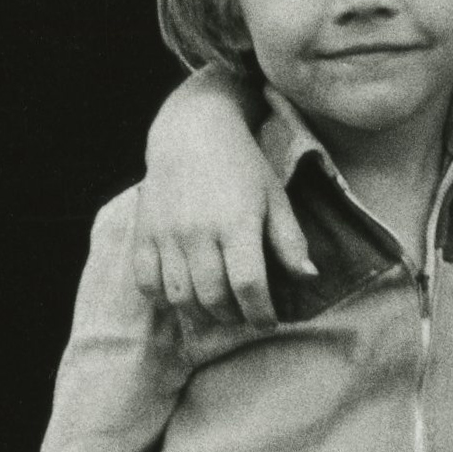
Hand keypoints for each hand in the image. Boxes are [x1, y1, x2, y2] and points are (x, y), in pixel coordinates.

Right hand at [134, 72, 314, 335]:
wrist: (192, 130)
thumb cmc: (242, 167)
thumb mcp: (275, 198)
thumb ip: (290, 241)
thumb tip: (308, 278)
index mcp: (237, 223)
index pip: (249, 286)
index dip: (261, 314)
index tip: (268, 321)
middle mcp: (198, 231)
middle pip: (213, 298)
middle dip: (233, 317)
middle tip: (243, 313)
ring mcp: (167, 234)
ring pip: (180, 298)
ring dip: (202, 313)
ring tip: (216, 307)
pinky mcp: (143, 233)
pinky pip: (147, 284)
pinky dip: (165, 299)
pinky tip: (184, 292)